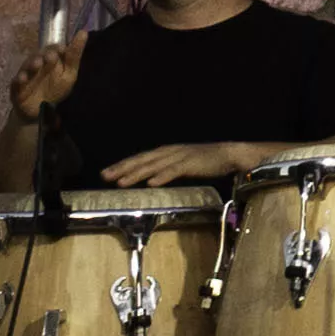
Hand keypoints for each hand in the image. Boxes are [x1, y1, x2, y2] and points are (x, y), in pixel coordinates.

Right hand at [13, 39, 81, 121]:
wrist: (40, 110)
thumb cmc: (56, 89)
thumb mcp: (69, 73)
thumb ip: (74, 55)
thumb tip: (83, 32)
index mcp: (50, 59)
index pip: (53, 49)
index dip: (57, 48)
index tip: (62, 49)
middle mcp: (37, 63)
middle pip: (39, 55)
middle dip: (44, 55)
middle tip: (51, 56)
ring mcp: (26, 74)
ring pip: (27, 66)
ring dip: (32, 64)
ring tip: (37, 64)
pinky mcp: (16, 87)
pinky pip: (16, 82)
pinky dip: (19, 80)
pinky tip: (23, 79)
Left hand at [101, 139, 264, 184]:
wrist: (230, 154)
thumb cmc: (206, 161)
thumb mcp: (182, 164)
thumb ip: (167, 169)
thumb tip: (150, 180)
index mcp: (166, 152)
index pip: (140, 159)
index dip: (123, 165)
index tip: (106, 173)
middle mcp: (169, 152)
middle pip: (142, 160)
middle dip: (122, 168)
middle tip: (105, 176)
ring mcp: (179, 156)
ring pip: (153, 165)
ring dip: (136, 174)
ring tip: (121, 182)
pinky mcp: (191, 163)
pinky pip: (173, 170)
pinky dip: (162, 176)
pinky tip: (151, 183)